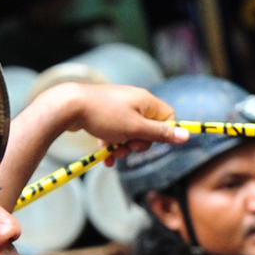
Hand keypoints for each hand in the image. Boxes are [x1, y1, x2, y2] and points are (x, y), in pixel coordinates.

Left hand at [39, 82, 185, 158]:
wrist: (68, 106)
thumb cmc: (104, 116)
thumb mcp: (136, 129)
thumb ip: (161, 134)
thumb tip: (186, 135)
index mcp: (146, 101)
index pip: (168, 117)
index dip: (164, 133)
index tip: (151, 142)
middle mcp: (134, 100)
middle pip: (149, 127)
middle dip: (140, 143)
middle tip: (128, 148)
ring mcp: (118, 106)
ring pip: (130, 131)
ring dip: (125, 146)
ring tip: (114, 153)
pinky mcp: (104, 112)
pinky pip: (115, 131)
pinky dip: (112, 143)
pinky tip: (105, 155)